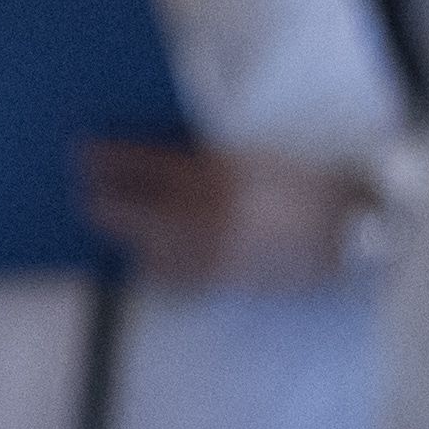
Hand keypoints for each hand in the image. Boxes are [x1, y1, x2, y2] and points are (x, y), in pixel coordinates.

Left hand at [81, 142, 376, 294]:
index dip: (101, 158)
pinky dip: (149, 262)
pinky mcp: (219, 281)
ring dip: (121, 233)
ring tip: (104, 217)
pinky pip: (166, 276)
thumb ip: (194, 152)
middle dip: (99, 199)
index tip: (80, 150)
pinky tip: (140, 250)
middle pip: (126, 212)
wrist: (348, 228)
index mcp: (215, 173)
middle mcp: (206, 216)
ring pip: (140, 247)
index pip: (136, 164)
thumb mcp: (245, 153)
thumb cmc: (295, 182)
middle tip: (82, 189)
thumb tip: (140, 147)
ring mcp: (211, 253)